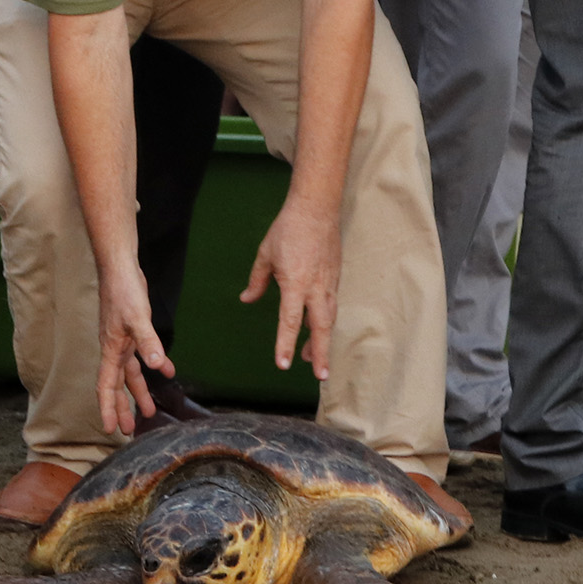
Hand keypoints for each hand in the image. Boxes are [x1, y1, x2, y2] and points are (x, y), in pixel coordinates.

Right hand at [94, 259, 172, 436]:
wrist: (120, 268)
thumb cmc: (124, 291)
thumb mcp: (137, 318)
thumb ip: (148, 342)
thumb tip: (157, 367)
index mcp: (111, 349)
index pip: (106, 385)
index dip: (108, 408)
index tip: (110, 428)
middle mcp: (114, 349)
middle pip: (116, 385)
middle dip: (122, 407)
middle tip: (127, 430)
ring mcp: (123, 340)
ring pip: (130, 373)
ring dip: (139, 391)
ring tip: (147, 411)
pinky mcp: (133, 331)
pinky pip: (143, 354)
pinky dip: (155, 363)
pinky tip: (167, 371)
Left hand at [242, 196, 342, 382]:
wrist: (317, 208)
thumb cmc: (288, 229)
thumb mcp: (265, 255)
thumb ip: (257, 281)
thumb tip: (247, 300)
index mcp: (295, 283)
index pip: (290, 320)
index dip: (285, 344)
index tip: (283, 364)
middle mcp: (315, 287)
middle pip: (321, 327)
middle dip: (321, 353)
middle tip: (320, 375)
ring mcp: (329, 282)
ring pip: (329, 318)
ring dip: (322, 340)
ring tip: (314, 359)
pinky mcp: (335, 277)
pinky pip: (332, 305)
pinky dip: (326, 321)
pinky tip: (319, 329)